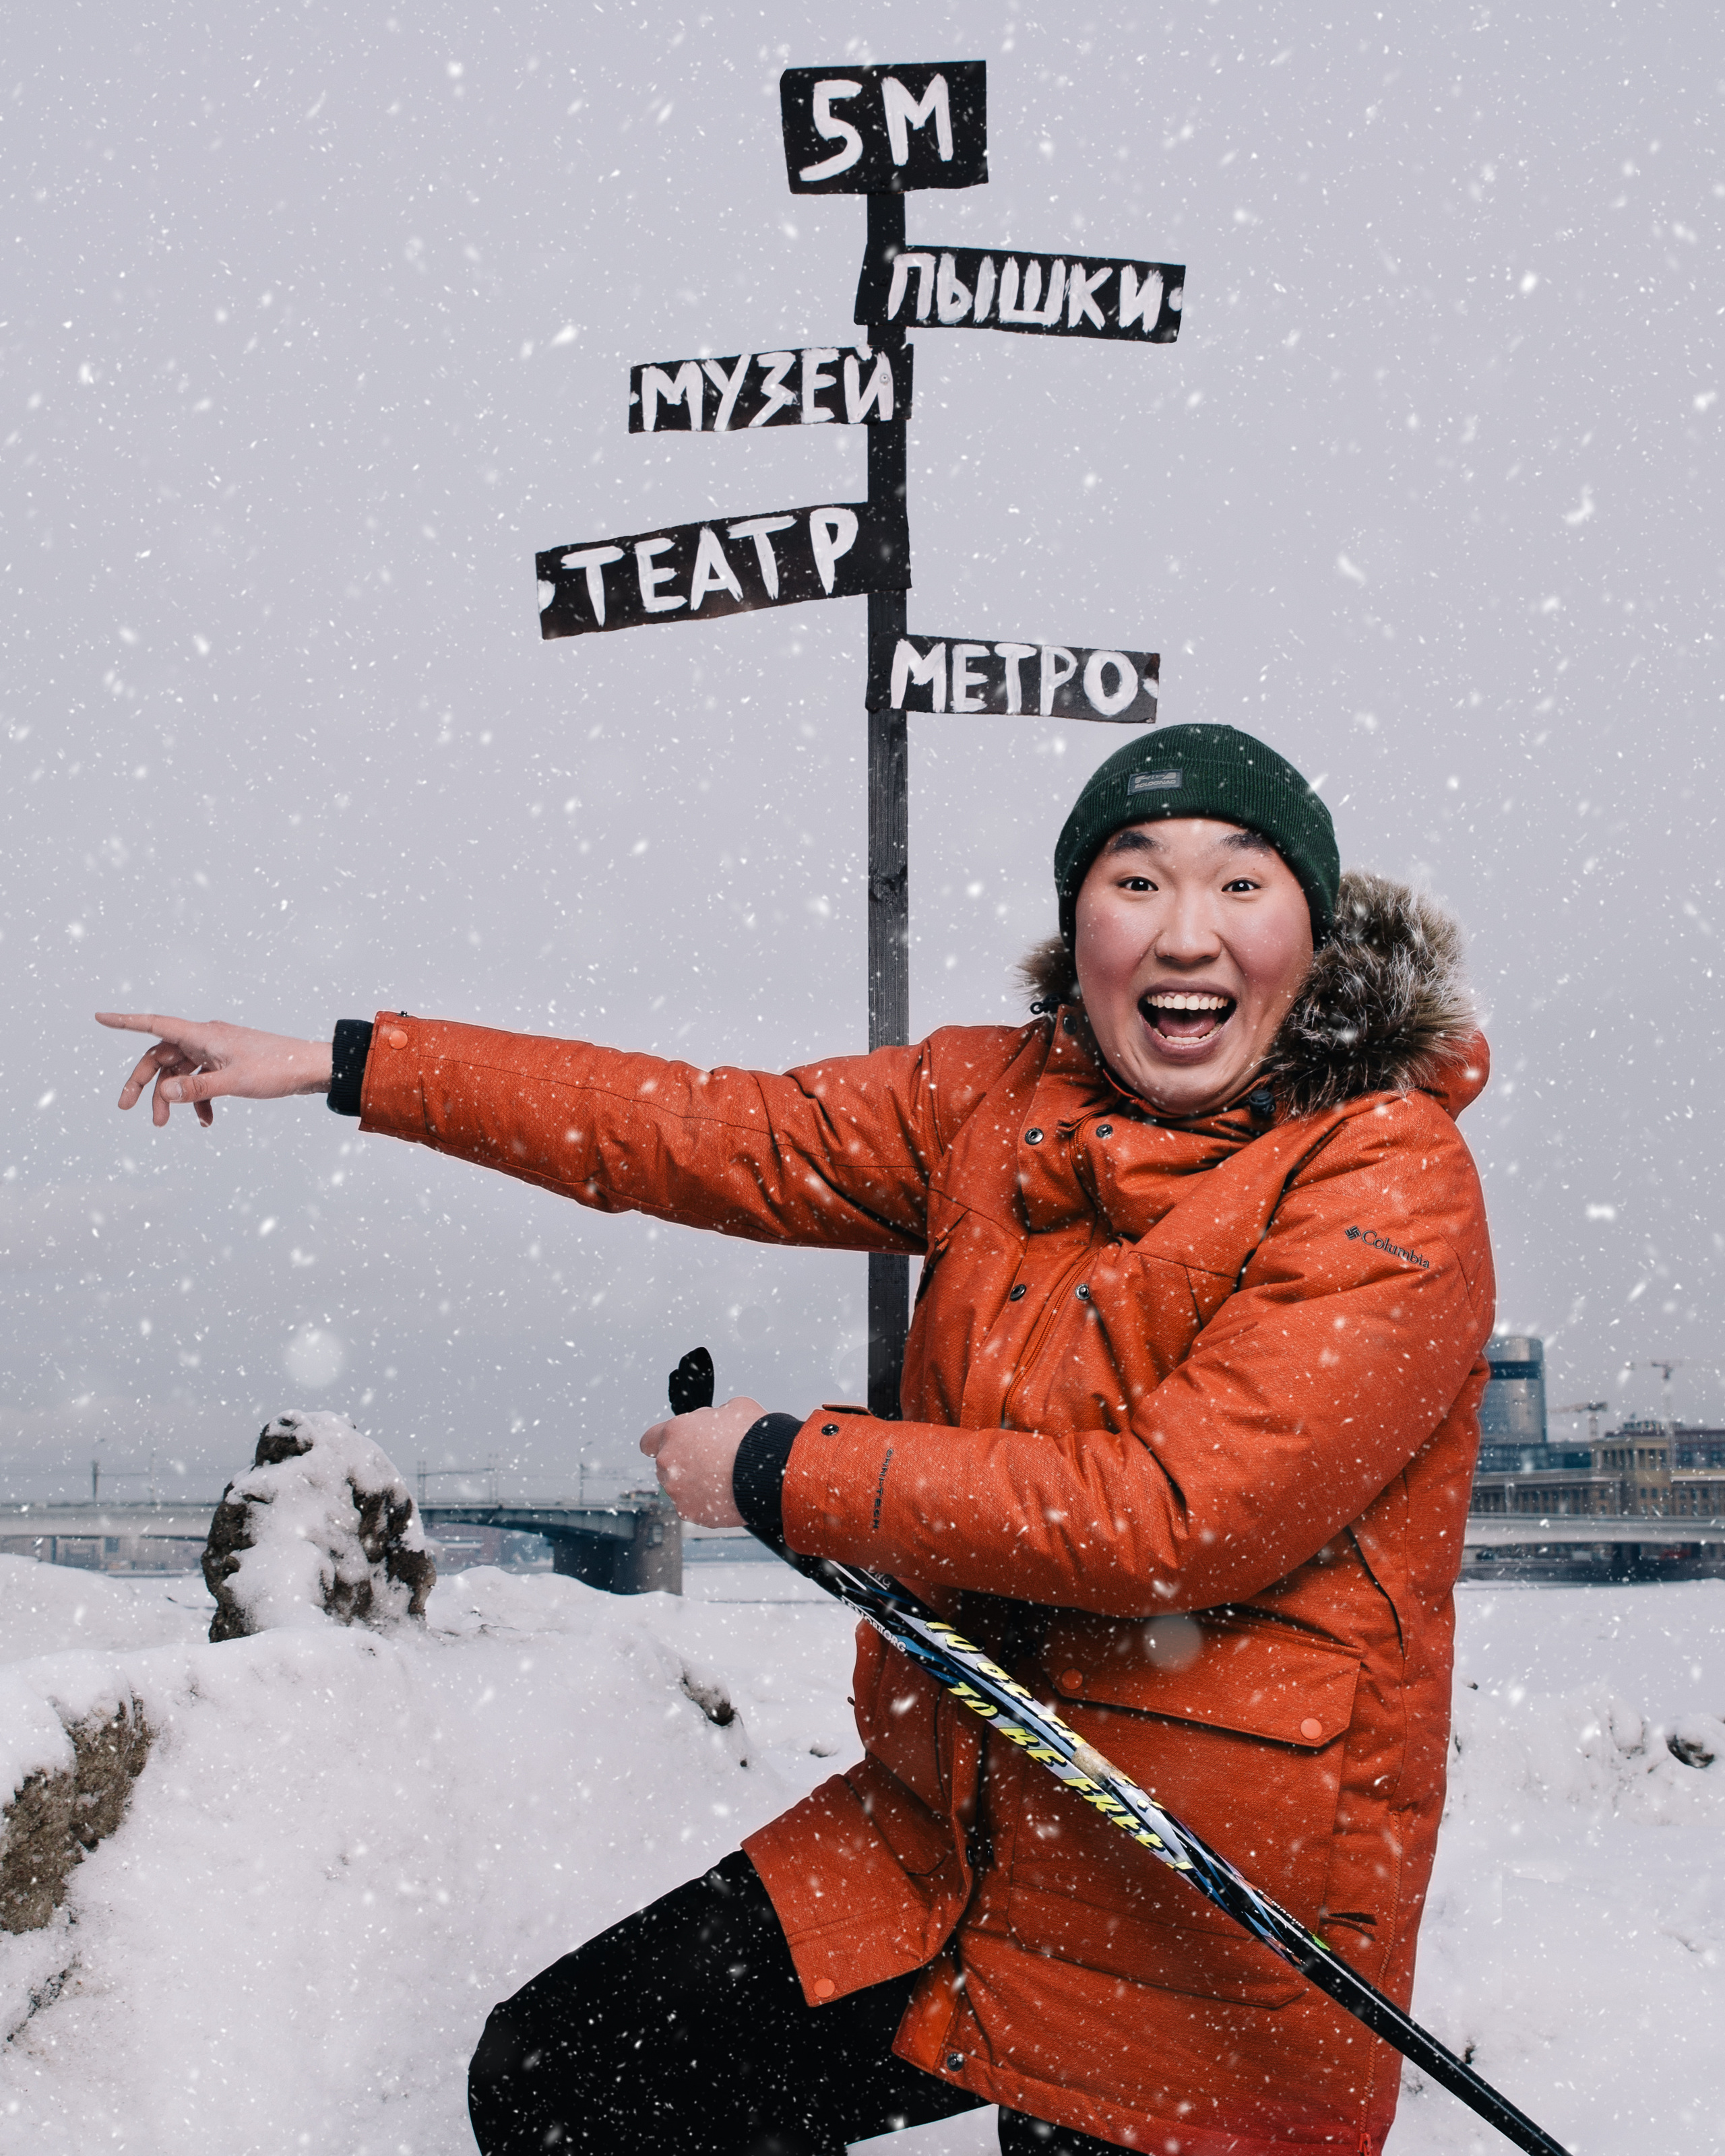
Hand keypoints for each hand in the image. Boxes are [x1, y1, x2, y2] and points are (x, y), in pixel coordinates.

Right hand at [95, 1012, 335, 1128]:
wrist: (312, 1069)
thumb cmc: (278, 1069)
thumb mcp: (235, 1082)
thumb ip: (198, 1089)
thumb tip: (165, 1094)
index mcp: (204, 1034)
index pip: (155, 1024)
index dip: (125, 1022)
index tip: (99, 1017)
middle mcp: (207, 1039)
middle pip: (161, 1055)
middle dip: (142, 1081)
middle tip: (127, 1107)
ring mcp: (218, 1052)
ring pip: (180, 1071)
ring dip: (170, 1096)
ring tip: (162, 1124)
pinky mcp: (229, 1065)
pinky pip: (202, 1081)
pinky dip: (198, 1100)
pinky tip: (205, 1121)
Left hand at [638, 1395, 763, 1527]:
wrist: (772, 1468)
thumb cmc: (754, 1435)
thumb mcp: (733, 1408)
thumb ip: (711, 1417)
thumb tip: (711, 1422)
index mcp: (674, 1432)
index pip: (649, 1441)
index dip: (663, 1443)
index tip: (674, 1447)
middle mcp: (668, 1462)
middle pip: (665, 1466)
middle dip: (683, 1464)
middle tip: (710, 1463)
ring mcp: (678, 1491)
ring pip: (679, 1488)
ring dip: (694, 1485)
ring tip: (723, 1480)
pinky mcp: (692, 1513)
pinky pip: (694, 1507)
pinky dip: (706, 1503)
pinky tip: (727, 1494)